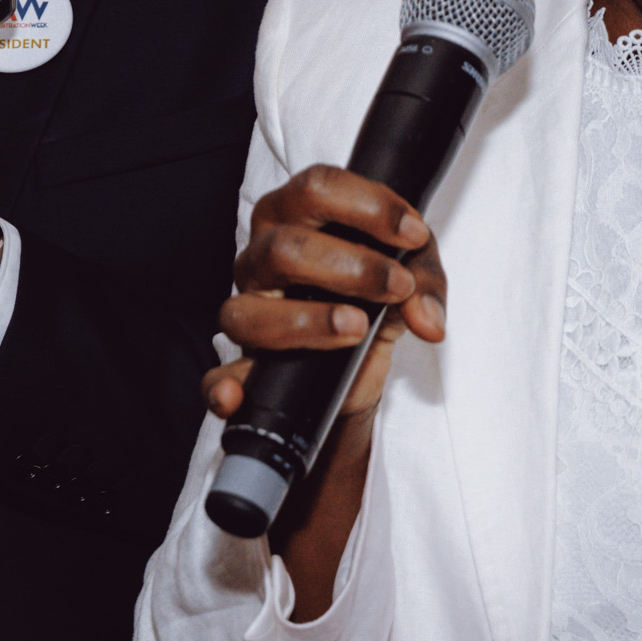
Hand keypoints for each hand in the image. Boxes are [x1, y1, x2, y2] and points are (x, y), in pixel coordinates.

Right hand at [195, 167, 444, 613]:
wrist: (334, 452)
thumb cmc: (366, 366)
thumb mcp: (404, 321)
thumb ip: (417, 296)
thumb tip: (422, 308)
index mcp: (303, 244)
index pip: (313, 188)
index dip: (363, 201)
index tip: (413, 232)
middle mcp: (264, 282)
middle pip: (279, 237)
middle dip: (347, 257)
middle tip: (396, 289)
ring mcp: (247, 335)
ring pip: (246, 302)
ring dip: (307, 311)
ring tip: (357, 331)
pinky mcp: (240, 395)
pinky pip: (219, 385)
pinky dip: (235, 388)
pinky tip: (253, 396)